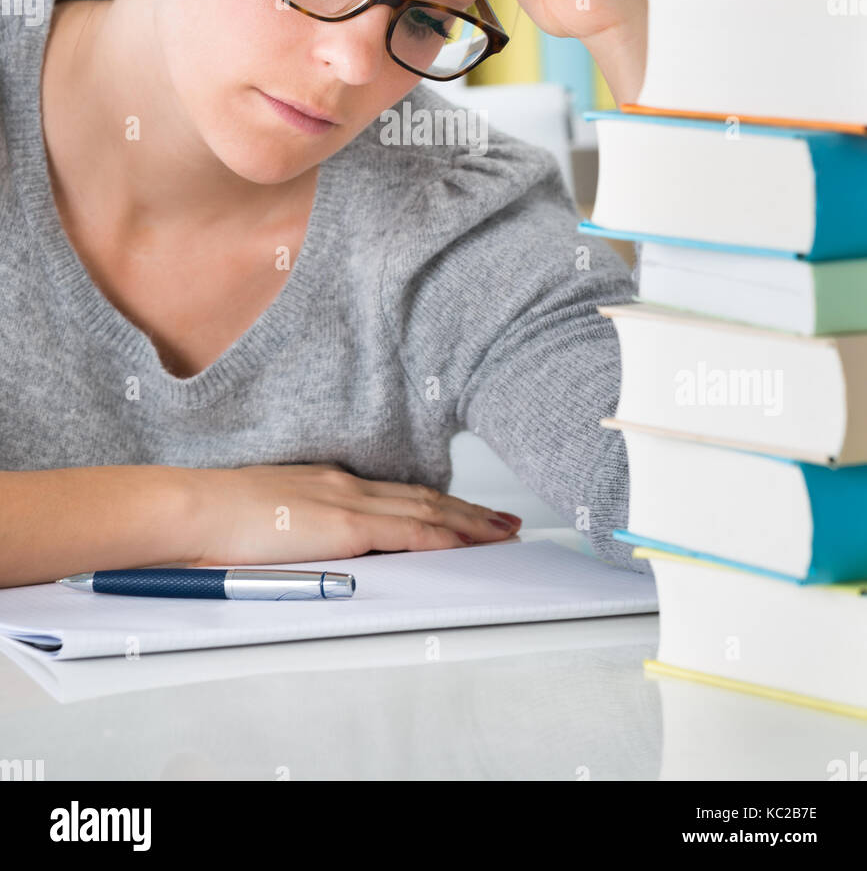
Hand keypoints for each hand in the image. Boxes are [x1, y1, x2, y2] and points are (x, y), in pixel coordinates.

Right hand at [188, 462, 521, 565]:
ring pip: (424, 511)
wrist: (193, 508)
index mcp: (330, 484)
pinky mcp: (342, 523)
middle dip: (469, 513)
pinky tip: (464, 545)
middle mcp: (346, 484)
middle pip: (423, 498)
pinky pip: (404, 532)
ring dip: (468, 524)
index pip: (399, 494)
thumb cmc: (219, 520)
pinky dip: (439, 537)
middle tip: (506, 523)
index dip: (440, 504)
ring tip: (502, 534)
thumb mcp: (273, 517)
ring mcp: (346, 501)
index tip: (469, 512)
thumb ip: (306, 527)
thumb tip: (322, 549)